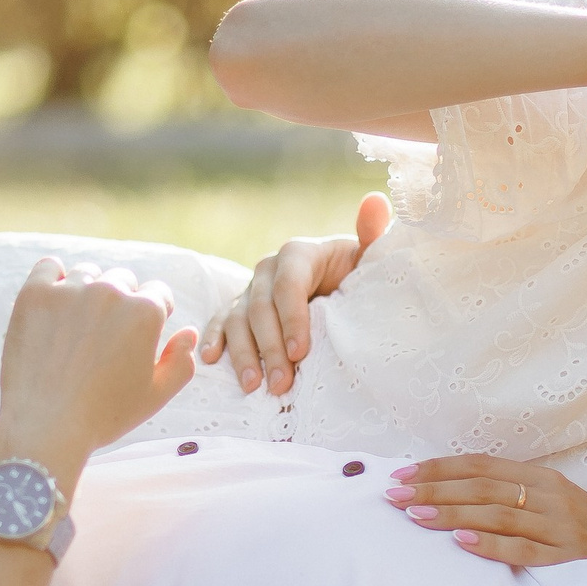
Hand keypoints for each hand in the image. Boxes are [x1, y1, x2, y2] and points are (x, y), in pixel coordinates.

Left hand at [0, 259, 197, 472]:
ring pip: (87, 274)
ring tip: (79, 327)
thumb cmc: (104, 415)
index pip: (158, 293)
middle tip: (106, 335)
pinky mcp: (34, 294)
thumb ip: (181, 361)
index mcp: (144, 312)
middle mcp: (109, 291)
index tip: (138, 334)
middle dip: (121, 302)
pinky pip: (48, 267)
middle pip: (123, 279)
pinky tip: (54, 304)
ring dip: (88, 291)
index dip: (154, 314)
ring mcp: (69, 290)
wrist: (45, 427)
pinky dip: (53, 279)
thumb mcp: (155, 395)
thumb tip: (189, 332)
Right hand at [199, 190, 392, 395]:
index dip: (292, 318)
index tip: (300, 351)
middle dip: (269, 347)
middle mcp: (268, 268)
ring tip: (253, 386)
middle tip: (281, 383)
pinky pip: (221, 323)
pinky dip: (214, 339)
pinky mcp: (239, 308)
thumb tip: (376, 200)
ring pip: (237, 320)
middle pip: (260, 308)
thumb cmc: (358, 274)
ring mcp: (250, 289)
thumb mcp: (369, 259)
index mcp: (298, 254)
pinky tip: (210, 359)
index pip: (289, 285)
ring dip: (243, 354)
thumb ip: (373, 234)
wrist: (341, 285)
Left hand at [384, 455, 586, 569]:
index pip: (481, 465)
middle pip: (482, 486)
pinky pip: (523, 550)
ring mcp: (560, 527)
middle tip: (393, 496)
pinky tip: (460, 541)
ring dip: (451, 513)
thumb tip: (451, 495)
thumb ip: (511, 497)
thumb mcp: (552, 505)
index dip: (439, 468)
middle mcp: (551, 496)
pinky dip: (490, 544)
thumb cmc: (586, 535)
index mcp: (543, 478)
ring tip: (414, 515)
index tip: (401, 476)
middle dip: (433, 489)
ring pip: (496, 514)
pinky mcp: (568, 559)